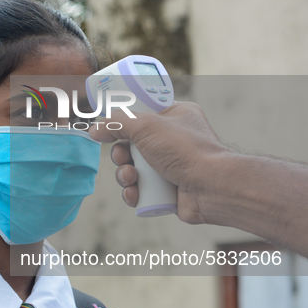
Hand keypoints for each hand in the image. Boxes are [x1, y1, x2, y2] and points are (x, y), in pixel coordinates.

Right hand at [89, 102, 231, 223]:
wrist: (212, 187)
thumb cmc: (185, 150)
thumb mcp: (146, 125)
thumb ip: (117, 123)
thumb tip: (95, 130)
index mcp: (174, 116)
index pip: (142, 113)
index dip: (124, 122)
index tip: (109, 128)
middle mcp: (173, 140)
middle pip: (132, 145)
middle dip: (121, 155)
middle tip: (122, 157)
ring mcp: (170, 166)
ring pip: (134, 169)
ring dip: (125, 175)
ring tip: (130, 178)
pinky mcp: (168, 190)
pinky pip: (141, 190)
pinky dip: (133, 192)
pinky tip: (134, 194)